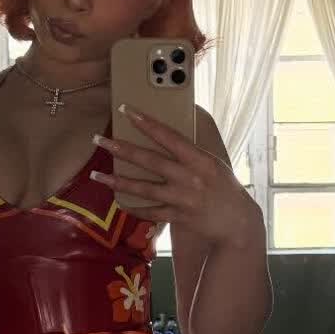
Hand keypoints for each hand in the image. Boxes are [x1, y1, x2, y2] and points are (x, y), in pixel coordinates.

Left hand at [89, 109, 261, 243]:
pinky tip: (118, 202)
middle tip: (100, 139)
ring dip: (117, 182)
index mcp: (199, 159)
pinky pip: (150, 212)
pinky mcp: (177, 217)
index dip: (146, 123)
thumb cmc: (225, 188)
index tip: (125, 110)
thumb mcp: (213, 164)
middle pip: (149, 161)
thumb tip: (166, 136)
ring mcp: (181, 199)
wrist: (237, 223)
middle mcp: (189, 178)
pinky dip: (134, 208)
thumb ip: (190, 153)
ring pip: (143, 188)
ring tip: (96, 175)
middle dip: (122, 149)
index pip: (168, 136)